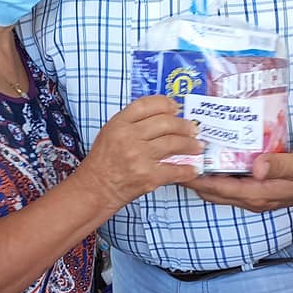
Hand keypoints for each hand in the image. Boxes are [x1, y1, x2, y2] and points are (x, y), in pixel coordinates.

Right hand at [79, 95, 201, 215]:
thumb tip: (164, 116)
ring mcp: (140, 157)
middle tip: (193, 129)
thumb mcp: (110, 132)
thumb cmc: (103, 162)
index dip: (166, 104)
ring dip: (191, 145)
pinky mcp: (149, 176)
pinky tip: (193, 168)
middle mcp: (129, 137)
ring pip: (174, 143)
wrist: (96, 189)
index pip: (148, 105)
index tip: (176, 108)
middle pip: (166, 122)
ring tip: (197, 146)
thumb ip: (132, 122)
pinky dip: (188, 169)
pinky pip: (176, 169)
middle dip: (184, 125)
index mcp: (119, 123)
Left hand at [184, 140, 292, 212]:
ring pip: (221, 187)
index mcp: (259, 195)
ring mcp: (257, 192)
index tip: (177, 165)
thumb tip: (256, 167)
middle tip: (175, 158)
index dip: (196, 180)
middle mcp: (254, 198)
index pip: (218, 190)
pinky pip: (232, 180)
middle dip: (193, 178)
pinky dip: (218, 171)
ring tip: (188, 155)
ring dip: (204, 175)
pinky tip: (212, 155)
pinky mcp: (260, 184)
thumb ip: (279, 165)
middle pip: (214, 192)